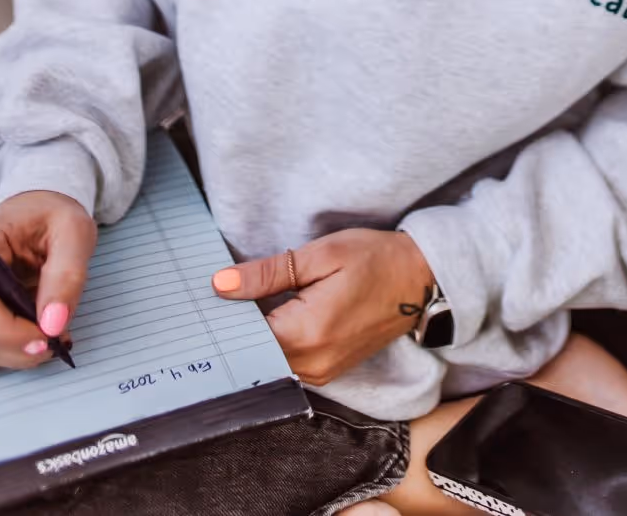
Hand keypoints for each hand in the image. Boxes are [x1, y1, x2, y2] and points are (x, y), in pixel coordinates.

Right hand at [0, 190, 95, 372]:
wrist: (33, 212)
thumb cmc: (51, 218)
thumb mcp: (74, 232)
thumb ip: (67, 276)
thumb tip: (54, 323)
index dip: (9, 335)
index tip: (48, 340)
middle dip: (18, 348)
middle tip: (57, 338)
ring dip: (11, 352)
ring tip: (45, 330)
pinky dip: (2, 351)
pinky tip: (26, 332)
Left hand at [212, 228, 434, 383]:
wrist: (421, 279)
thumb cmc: (375, 259)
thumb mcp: (322, 254)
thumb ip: (269, 273)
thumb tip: (221, 285)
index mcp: (308, 333)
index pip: (244, 340)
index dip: (223, 319)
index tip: (205, 300)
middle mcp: (314, 364)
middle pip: (254, 355)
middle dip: (235, 329)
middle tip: (217, 298)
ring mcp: (323, 373)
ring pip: (269, 362)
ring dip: (254, 337)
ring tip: (239, 304)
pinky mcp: (329, 371)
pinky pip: (287, 363)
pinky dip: (274, 343)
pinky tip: (268, 316)